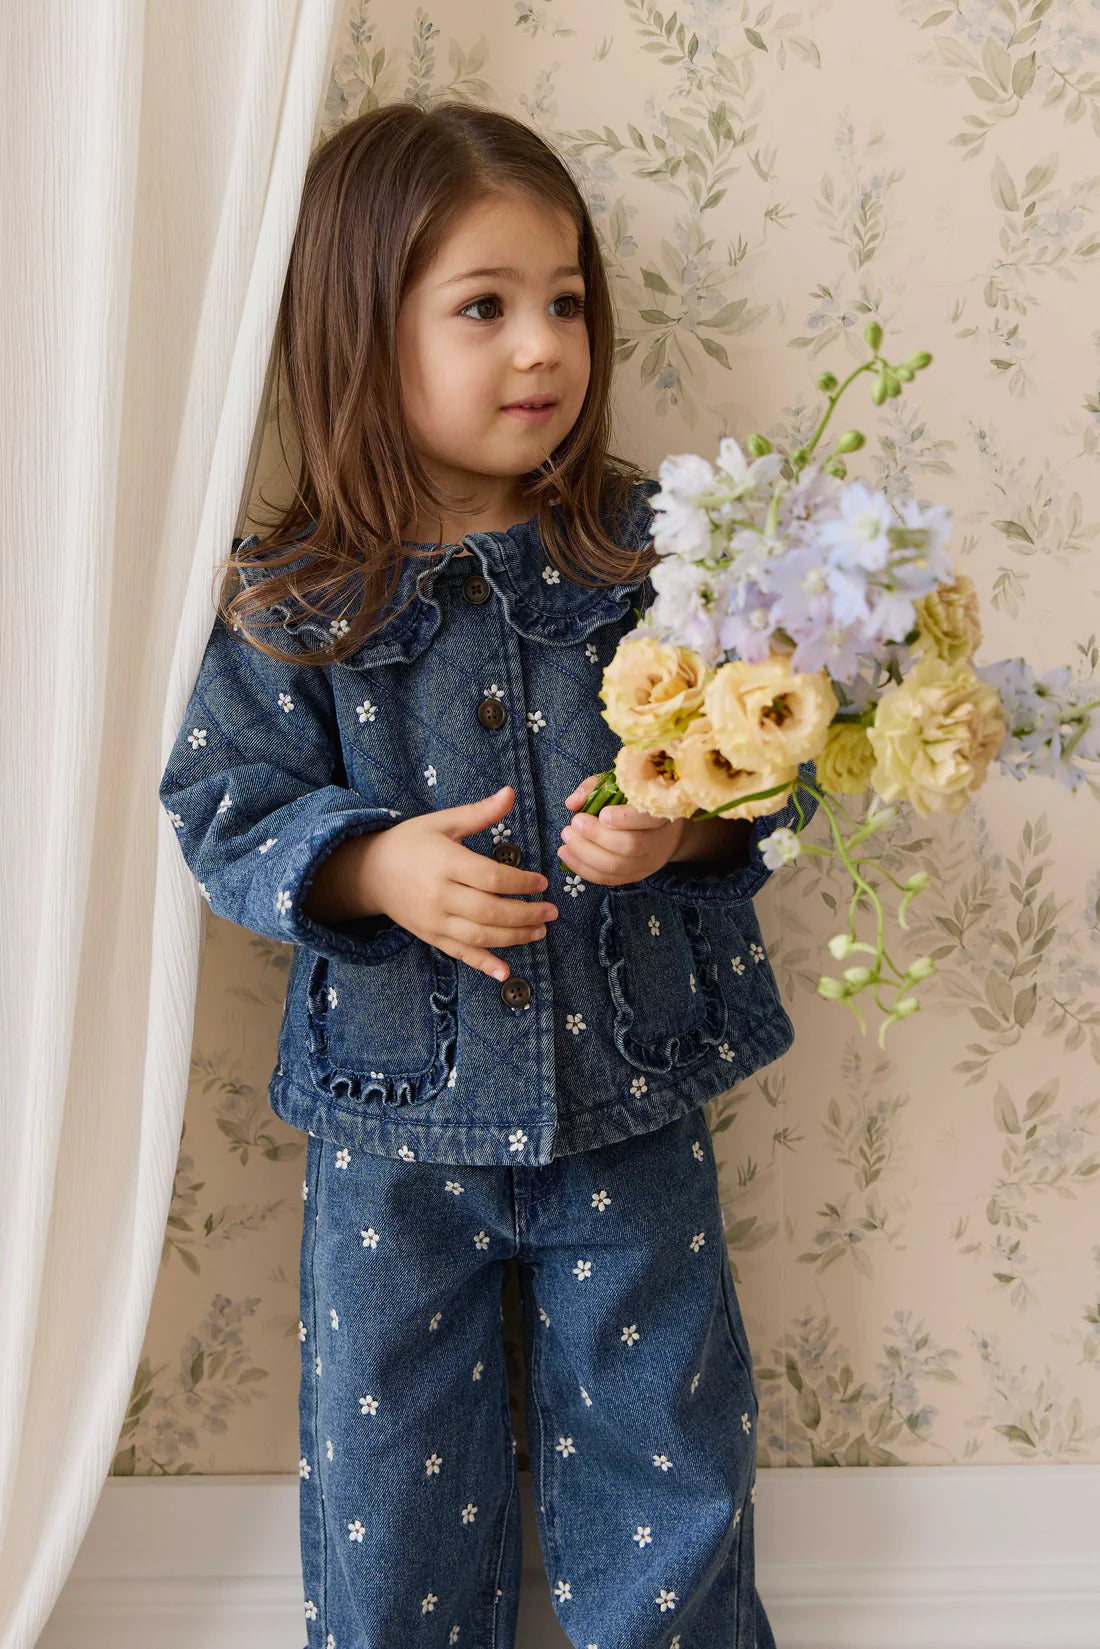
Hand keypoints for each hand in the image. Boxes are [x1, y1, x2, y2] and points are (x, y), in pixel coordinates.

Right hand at [358, 784, 557, 980]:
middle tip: (551, 911)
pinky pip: (460, 954)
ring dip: (514, 937)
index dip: (520, 882)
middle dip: (525, 914)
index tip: (542, 882)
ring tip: (540, 931)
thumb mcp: (443, 822)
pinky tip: (505, 970)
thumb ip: (479, 813)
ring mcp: (434, 920)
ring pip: (479, 936)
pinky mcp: (431, 937)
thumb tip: (510, 793)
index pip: (490, 877)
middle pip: (489, 910)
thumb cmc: (411, 842)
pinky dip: (483, 964)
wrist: (371, 872)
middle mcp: (439, 895)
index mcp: (444, 863)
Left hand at [559, 774, 685, 884]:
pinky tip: (566, 854)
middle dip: (597, 836)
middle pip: (630, 846)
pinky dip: (583, 868)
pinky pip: (607, 879)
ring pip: (616, 866)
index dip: (624, 818)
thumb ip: (596, 788)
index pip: (648, 818)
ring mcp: (647, 863)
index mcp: (660, 812)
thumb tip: (572, 803)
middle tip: (575, 823)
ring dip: (585, 853)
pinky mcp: (634, 876)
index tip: (603, 814)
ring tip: (567, 837)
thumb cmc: (636, 803)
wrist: (664, 831)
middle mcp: (657, 841)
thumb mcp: (620, 785)